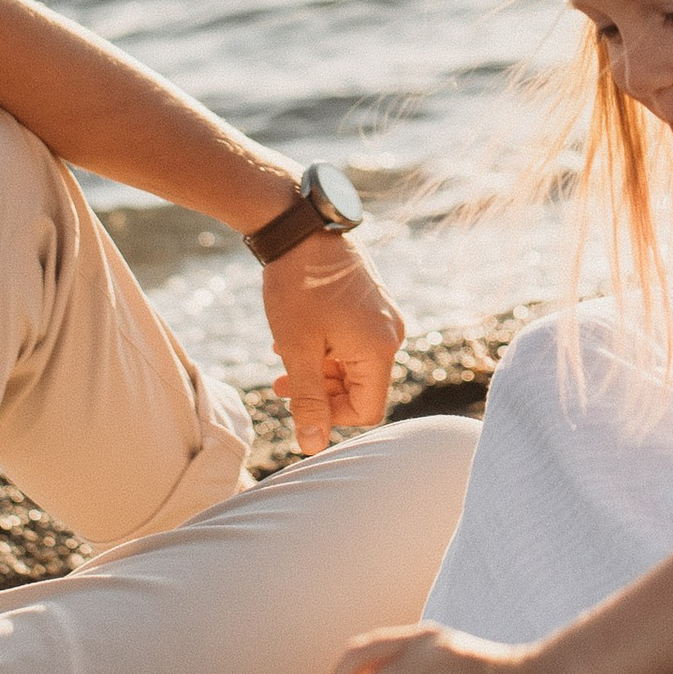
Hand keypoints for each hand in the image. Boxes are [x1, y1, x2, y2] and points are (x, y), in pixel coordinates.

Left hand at [260, 234, 403, 454]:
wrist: (300, 226)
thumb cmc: (297, 288)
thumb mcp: (298, 350)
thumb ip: (308, 401)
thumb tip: (312, 447)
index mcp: (380, 349)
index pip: (367, 410)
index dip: (330, 417)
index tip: (297, 402)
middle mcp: (392, 334)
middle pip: (362, 388)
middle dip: (321, 392)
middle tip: (280, 384)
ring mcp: (385, 316)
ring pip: (355, 365)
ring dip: (320, 371)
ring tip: (282, 360)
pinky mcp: (373, 303)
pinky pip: (355, 341)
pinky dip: (328, 349)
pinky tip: (296, 338)